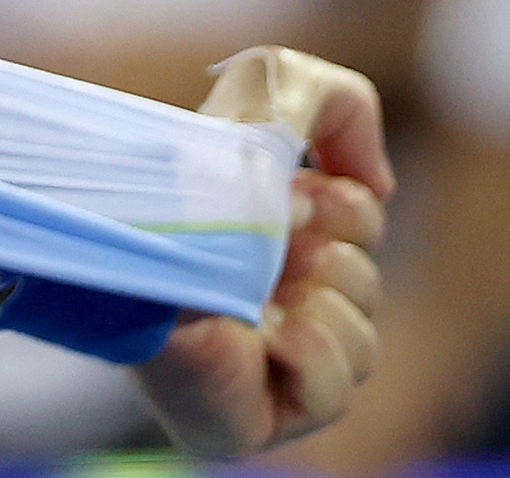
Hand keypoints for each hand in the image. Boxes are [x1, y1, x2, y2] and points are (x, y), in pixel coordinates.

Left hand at [131, 48, 392, 457]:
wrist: (129, 235)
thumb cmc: (183, 170)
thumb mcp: (267, 91)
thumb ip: (339, 102)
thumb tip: (380, 185)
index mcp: (271, 235)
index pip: (363, 225)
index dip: (342, 207)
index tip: (296, 195)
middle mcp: (271, 300)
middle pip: (367, 285)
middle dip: (329, 255)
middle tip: (271, 244)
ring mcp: (260, 367)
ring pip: (362, 345)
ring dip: (321, 304)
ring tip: (259, 296)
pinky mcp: (245, 418)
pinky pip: (333, 395)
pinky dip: (309, 357)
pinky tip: (262, 334)